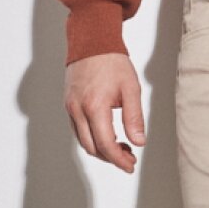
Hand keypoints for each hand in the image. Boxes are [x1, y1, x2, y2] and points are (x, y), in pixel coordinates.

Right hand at [64, 52, 145, 172]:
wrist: (92, 42)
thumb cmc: (112, 62)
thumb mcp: (131, 89)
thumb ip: (134, 117)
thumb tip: (139, 142)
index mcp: (94, 106)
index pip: (105, 144)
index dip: (119, 159)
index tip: (131, 165)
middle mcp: (78, 110)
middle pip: (92, 147)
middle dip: (111, 158)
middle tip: (129, 159)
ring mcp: (70, 108)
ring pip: (83, 141)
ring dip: (101, 150)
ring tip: (122, 148)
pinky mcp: (69, 105)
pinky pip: (78, 130)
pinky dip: (92, 138)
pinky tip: (108, 136)